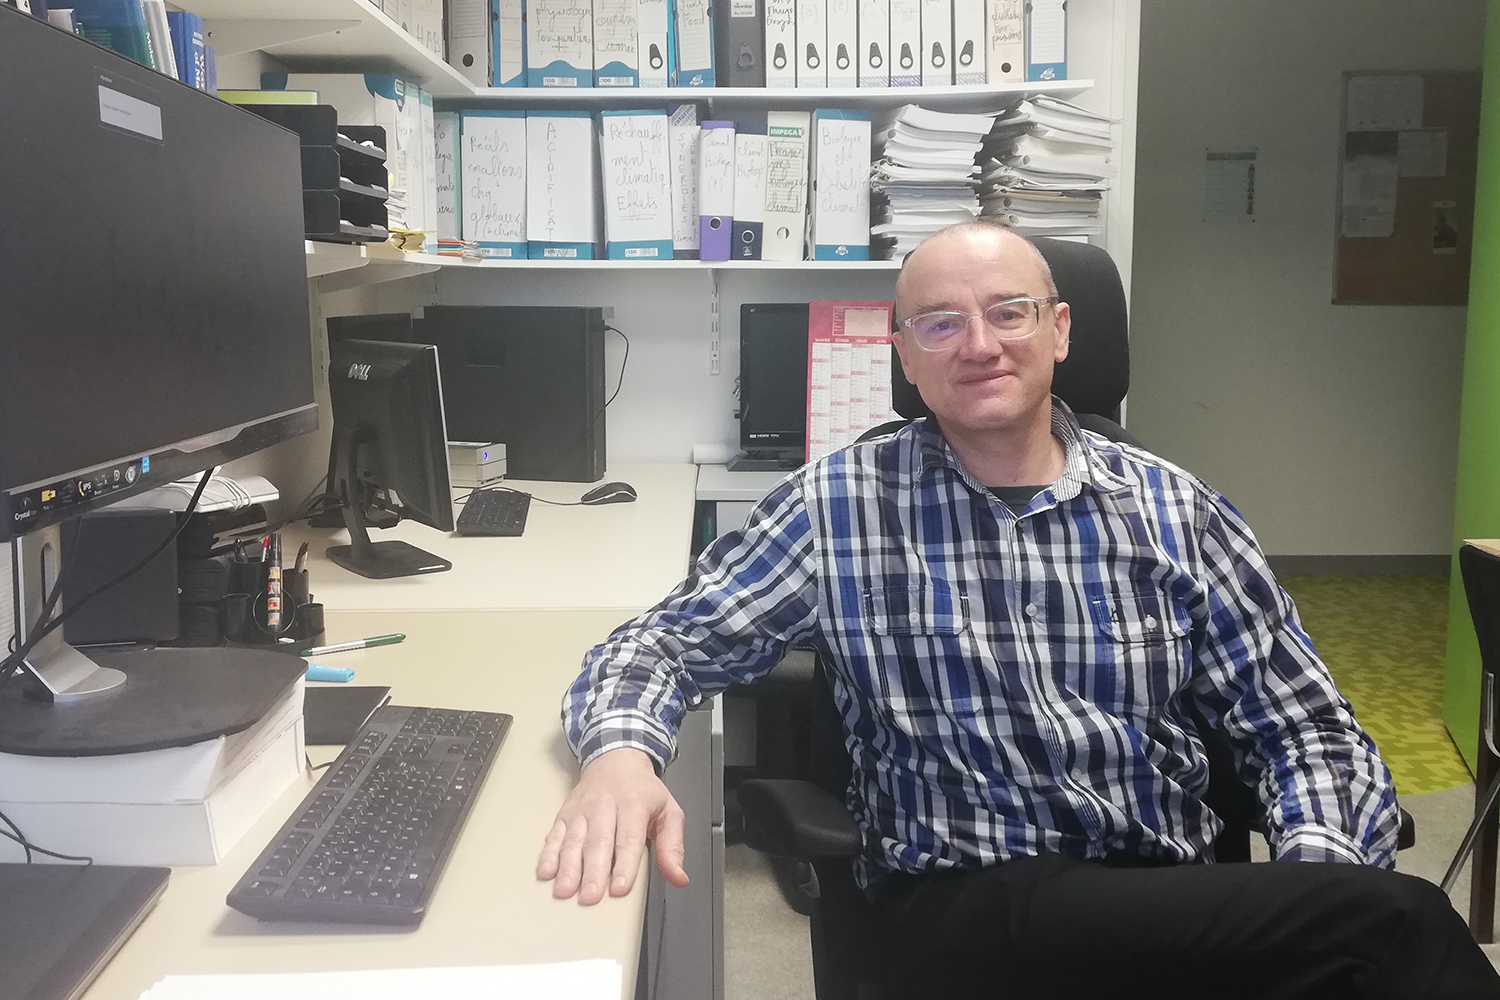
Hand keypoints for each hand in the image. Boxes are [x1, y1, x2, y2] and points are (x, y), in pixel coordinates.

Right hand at [537, 746, 689, 904]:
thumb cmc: (643, 791)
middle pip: (597, 842)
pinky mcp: (565, 814)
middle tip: (590, 898)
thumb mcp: (669, 811)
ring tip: (564, 891)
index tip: (619, 888)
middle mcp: (604, 806)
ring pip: (573, 840)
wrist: (616, 759)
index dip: (624, 864)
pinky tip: (546, 872)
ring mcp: (581, 810)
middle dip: (592, 872)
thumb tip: (679, 878)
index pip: (628, 838)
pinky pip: (555, 834)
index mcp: (633, 805)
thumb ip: (673, 846)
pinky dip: (548, 854)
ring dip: (567, 867)